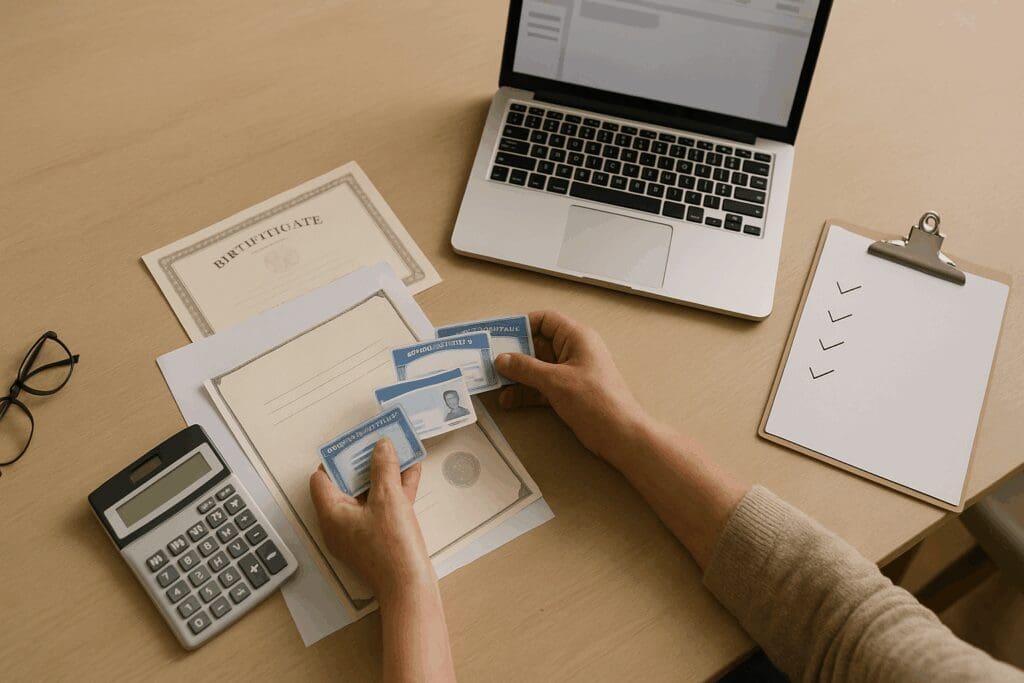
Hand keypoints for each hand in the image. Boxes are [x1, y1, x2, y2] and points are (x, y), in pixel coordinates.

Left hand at [309, 439, 433, 604]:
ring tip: (398, 451)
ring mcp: (360, 532)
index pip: (321, 479)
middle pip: (346, 484)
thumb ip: (383, 467)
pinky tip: (412, 472)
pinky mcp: (379, 538)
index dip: (336, 459)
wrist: (410, 587)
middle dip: (364, 463)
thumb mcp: (389, 498)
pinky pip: (383, 507)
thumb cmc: (392, 548)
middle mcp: (341, 524)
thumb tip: (381, 446)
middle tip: (378, 443)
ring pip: (369, 494)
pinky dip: (395, 490)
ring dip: (383, 474)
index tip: (355, 445)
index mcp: (332, 514)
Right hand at [495, 310, 651, 464]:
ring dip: (517, 376)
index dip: (522, 325)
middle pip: (537, 345)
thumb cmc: (597, 401)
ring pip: (537, 368)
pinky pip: (541, 387)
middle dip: (514, 354)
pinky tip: (509, 400)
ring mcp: (570, 373)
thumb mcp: (556, 381)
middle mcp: (574, 352)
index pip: (545, 320)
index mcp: (577, 338)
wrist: (621, 435)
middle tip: (489, 361)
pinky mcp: (568, 393)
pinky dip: (526, 392)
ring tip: (494, 383)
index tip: (499, 336)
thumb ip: (526, 368)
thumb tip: (502, 359)